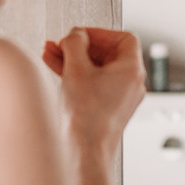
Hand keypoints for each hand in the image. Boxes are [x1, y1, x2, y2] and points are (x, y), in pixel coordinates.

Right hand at [43, 27, 146, 158]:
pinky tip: (55, 67)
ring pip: (97, 69)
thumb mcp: (76, 69)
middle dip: (81, 46)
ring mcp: (120, 97)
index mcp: (132, 71)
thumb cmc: (86, 116)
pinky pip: (94, 84)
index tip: (80, 34)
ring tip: (51, 53)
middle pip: (108, 53)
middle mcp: (131, 84)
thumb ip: (75, 43)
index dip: (100, 32)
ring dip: (74, 59)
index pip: (123, 38)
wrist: (84, 151)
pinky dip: (77, 74)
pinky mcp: (107, 109)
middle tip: (62, 44)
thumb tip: (76, 35)